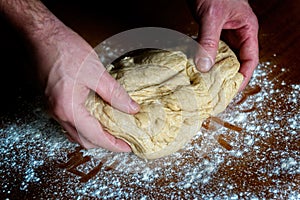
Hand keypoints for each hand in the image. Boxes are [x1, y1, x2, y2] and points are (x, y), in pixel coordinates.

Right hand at [35, 24, 139, 151]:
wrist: (42, 36)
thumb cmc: (65, 51)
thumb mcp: (96, 73)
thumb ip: (115, 94)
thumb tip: (131, 108)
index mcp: (69, 109)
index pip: (95, 137)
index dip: (113, 144)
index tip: (127, 147)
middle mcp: (59, 113)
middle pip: (84, 140)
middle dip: (104, 142)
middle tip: (123, 138)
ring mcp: (55, 108)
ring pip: (77, 132)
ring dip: (95, 134)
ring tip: (113, 129)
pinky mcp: (55, 100)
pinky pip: (72, 121)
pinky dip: (86, 124)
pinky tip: (98, 115)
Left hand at [189, 0, 258, 89]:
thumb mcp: (212, 16)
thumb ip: (208, 40)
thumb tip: (205, 65)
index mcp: (247, 29)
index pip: (250, 60)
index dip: (243, 76)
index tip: (232, 90)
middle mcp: (238, 33)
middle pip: (237, 61)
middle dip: (229, 77)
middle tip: (218, 91)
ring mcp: (226, 33)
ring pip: (224, 57)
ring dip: (216, 69)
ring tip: (207, 83)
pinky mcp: (213, 32)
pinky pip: (212, 50)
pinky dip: (206, 59)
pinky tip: (199, 66)